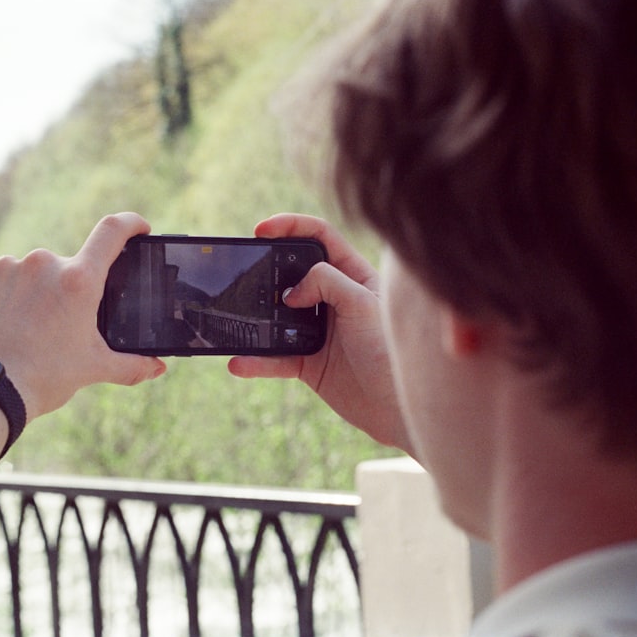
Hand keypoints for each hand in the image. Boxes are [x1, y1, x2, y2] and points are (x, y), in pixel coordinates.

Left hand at [0, 212, 165, 419]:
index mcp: (79, 280)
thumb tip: (157, 368)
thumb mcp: (93, 368)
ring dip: (32, 293)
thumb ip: (131, 365)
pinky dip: (0, 297)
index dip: (130, 224)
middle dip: (66, 290)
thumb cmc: (44, 379)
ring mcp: (5, 267)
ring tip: (25, 331)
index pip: (112, 232)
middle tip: (60, 324)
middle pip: (65, 267)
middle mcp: (43, 263)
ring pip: (28, 273)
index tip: (138, 228)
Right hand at [228, 214, 411, 453]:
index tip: (261, 230)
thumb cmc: (391, 351)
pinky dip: (256, 361)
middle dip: (266, 268)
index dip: (290, 226)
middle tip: (246, 269)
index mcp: (353, 275)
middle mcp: (333, 299)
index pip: (319, 237)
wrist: (398, 411)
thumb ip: (327, 282)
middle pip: (291, 272)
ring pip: (276, 316)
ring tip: (238, 317)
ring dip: (255, 317)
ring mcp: (318, 331)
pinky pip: (274, 358)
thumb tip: (290, 292)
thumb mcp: (363, 303)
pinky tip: (240, 363)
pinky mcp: (307, 363)